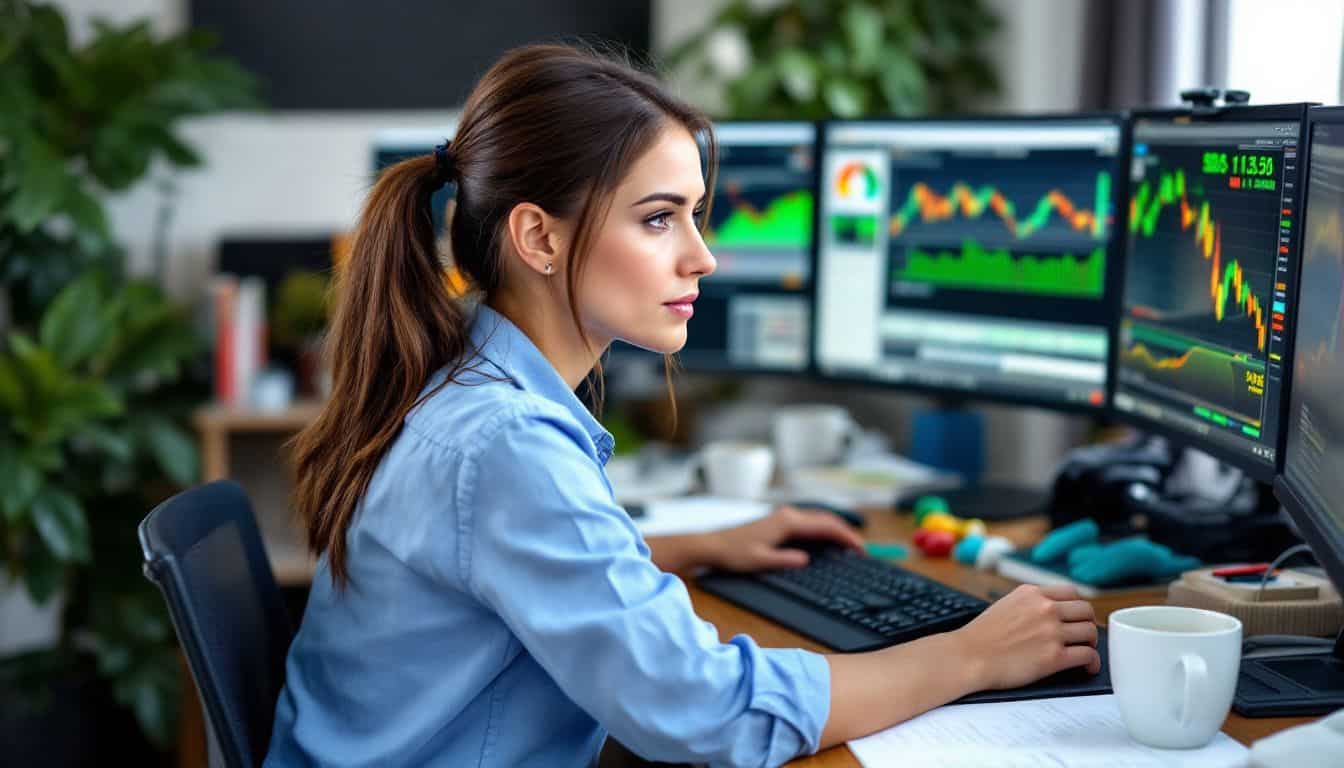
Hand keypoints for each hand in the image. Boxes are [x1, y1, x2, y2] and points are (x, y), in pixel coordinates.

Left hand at [705, 505, 864, 572]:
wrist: (712, 545)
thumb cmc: (734, 553)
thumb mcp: (761, 561)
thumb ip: (785, 560)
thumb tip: (807, 560)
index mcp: (787, 522)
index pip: (826, 527)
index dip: (846, 537)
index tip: (860, 549)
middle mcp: (788, 515)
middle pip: (825, 520)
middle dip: (845, 533)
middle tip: (860, 550)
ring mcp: (783, 516)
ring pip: (818, 520)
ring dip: (835, 531)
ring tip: (849, 547)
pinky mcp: (779, 521)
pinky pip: (808, 523)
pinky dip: (823, 531)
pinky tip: (826, 542)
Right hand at [951, 584, 1100, 689]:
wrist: (968, 657)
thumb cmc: (981, 636)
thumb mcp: (1005, 604)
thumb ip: (1029, 603)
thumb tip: (1049, 611)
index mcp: (1032, 593)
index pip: (1071, 592)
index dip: (1078, 606)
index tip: (1078, 617)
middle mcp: (1045, 608)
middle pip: (1086, 610)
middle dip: (1088, 623)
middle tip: (1084, 636)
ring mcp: (1051, 632)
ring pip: (1090, 632)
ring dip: (1091, 643)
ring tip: (1085, 651)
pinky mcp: (1054, 657)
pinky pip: (1087, 656)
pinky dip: (1092, 663)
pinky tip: (1087, 668)